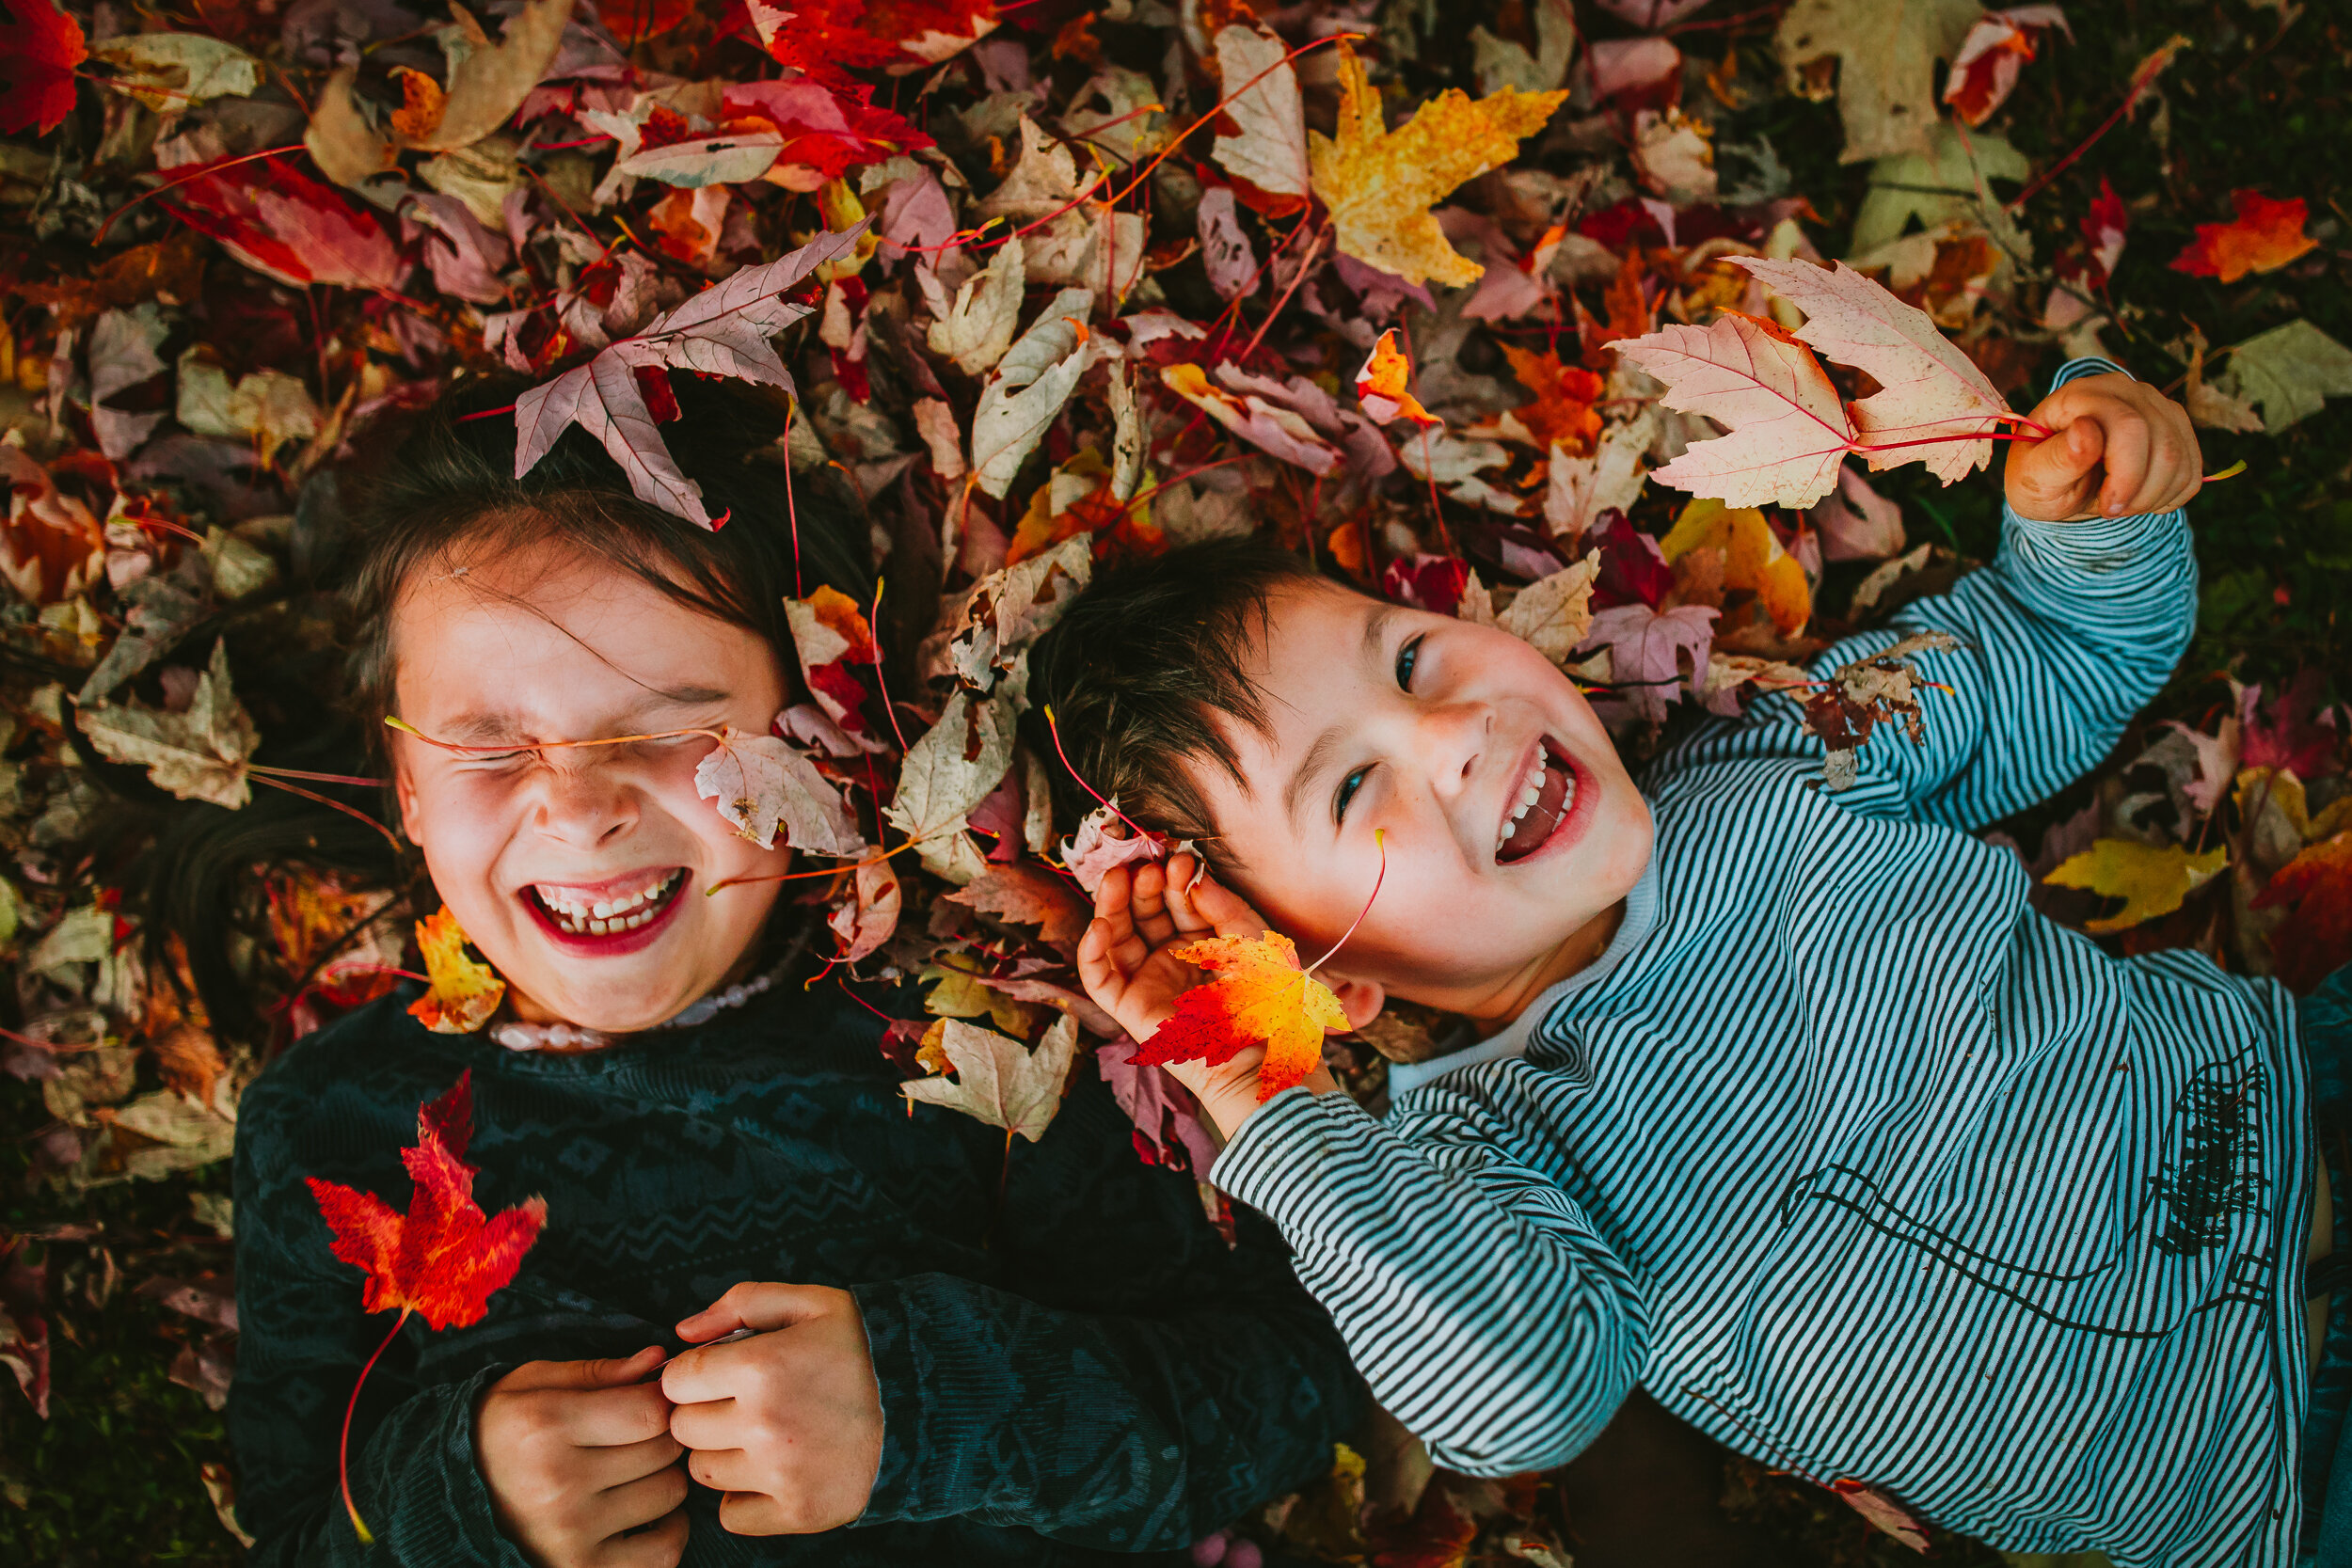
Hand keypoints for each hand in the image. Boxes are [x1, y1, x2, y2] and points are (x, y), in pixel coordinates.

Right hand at [474, 1347, 686, 1567]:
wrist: (457, 1495)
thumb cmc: (507, 1429)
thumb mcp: (537, 1383)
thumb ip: (600, 1371)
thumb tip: (659, 1359)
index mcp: (545, 1426)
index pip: (650, 1410)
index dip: (662, 1400)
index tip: (651, 1399)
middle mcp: (557, 1483)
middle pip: (663, 1450)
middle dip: (662, 1435)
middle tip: (638, 1436)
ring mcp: (569, 1533)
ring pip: (670, 1494)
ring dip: (663, 1479)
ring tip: (631, 1472)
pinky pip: (665, 1550)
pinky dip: (668, 1530)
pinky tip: (640, 1512)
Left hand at [662, 1283, 882, 1535]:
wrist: (930, 1401)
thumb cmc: (865, 1346)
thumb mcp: (812, 1303)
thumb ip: (742, 1303)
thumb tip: (682, 1332)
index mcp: (761, 1367)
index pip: (676, 1380)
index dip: (693, 1373)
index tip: (718, 1373)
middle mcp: (766, 1424)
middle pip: (685, 1428)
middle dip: (705, 1411)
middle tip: (743, 1402)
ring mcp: (782, 1473)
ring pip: (704, 1472)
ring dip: (723, 1453)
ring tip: (764, 1434)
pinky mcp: (800, 1512)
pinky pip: (731, 1515)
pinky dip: (744, 1498)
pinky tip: (773, 1470)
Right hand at [1077, 853, 1341, 1139]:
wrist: (1265, 1057)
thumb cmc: (1270, 1004)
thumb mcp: (1256, 944)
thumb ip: (1225, 907)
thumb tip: (1192, 877)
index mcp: (1205, 941)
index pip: (1178, 900)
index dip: (1176, 879)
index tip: (1181, 861)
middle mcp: (1174, 957)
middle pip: (1144, 910)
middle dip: (1144, 885)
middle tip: (1149, 866)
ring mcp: (1150, 981)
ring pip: (1117, 935)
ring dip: (1113, 904)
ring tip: (1118, 879)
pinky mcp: (1131, 1008)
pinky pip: (1100, 978)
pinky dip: (1091, 952)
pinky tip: (1100, 925)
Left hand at [2004, 372, 2201, 521]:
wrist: (2058, 484)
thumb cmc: (2038, 479)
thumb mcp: (2032, 478)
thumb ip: (2056, 458)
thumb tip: (2085, 431)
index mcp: (2081, 395)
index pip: (2128, 427)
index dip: (2126, 475)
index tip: (2106, 507)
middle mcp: (2124, 390)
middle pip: (2162, 444)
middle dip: (2140, 491)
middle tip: (2110, 510)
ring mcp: (2155, 404)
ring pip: (2181, 456)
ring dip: (2154, 496)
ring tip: (2121, 504)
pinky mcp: (2175, 426)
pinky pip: (2193, 468)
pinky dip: (2170, 495)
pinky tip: (2140, 497)